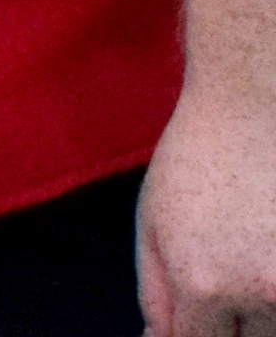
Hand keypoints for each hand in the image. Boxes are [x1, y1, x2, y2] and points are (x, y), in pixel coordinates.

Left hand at [143, 86, 275, 333]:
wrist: (256, 106)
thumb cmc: (198, 157)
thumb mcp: (154, 222)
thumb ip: (156, 292)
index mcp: (204, 283)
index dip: (191, 335)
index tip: (197, 314)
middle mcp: (262, 291)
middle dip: (233, 325)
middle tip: (226, 277)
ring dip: (266, 308)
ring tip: (250, 250)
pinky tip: (268, 247)